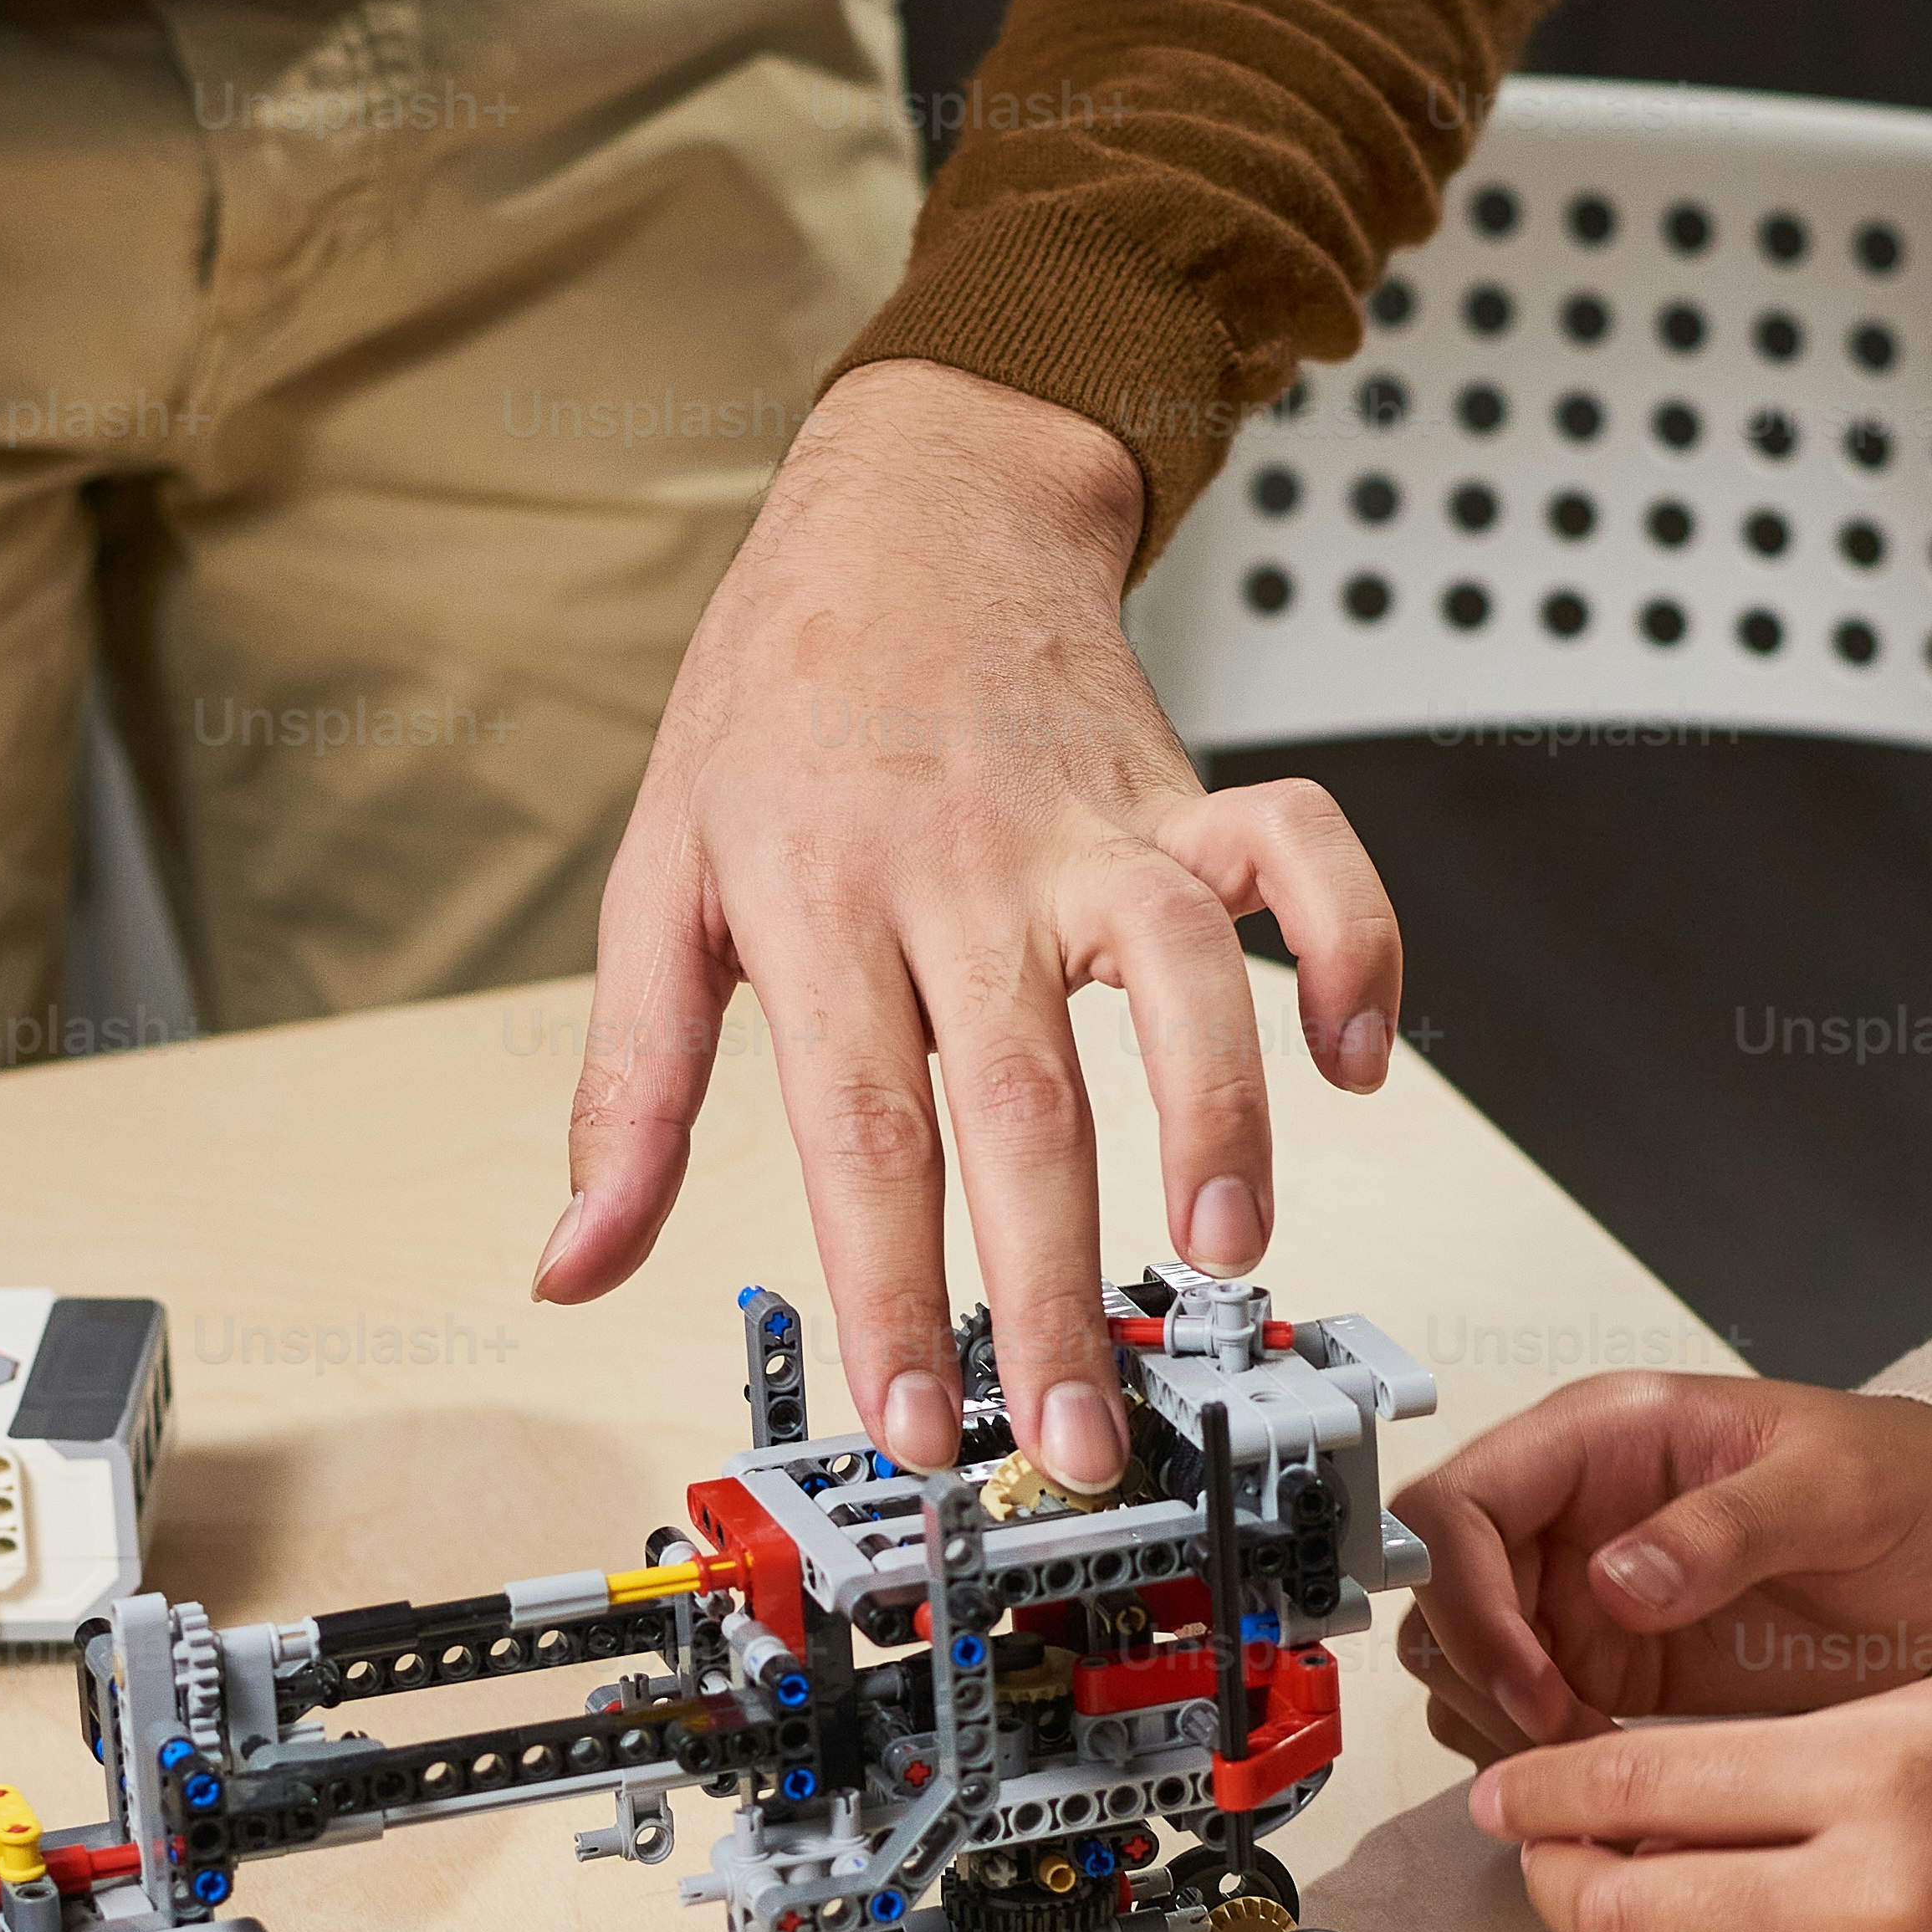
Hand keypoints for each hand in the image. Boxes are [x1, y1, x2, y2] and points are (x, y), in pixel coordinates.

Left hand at [537, 360, 1403, 1484]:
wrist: (910, 501)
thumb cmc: (779, 696)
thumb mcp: (657, 874)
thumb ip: (631, 1083)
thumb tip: (576, 1260)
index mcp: (818, 901)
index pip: (859, 1127)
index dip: (890, 1283)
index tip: (916, 1418)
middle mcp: (961, 870)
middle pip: (1019, 1093)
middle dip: (1050, 1279)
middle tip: (1080, 1430)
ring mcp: (1088, 826)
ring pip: (1179, 971)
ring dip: (1218, 1116)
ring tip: (1227, 1253)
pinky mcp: (1183, 793)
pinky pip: (1303, 853)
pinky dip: (1353, 944)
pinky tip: (1355, 1061)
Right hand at [1394, 1372, 1931, 1757]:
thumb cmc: (1909, 1481)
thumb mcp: (1836, 1486)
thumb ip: (1728, 1527)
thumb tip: (1617, 1580)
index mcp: (1602, 1438)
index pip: (1456, 1506)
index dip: (1463, 1598)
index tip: (1529, 1681)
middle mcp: (1571, 1513)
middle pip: (1438, 1593)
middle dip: (1476, 1675)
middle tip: (1558, 1737)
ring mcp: (1582, 1594)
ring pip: (1463, 1662)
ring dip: (1498, 1724)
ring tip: (1592, 1760)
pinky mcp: (1611, 1665)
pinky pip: (1523, 1716)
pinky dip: (1540, 1758)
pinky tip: (1611, 1777)